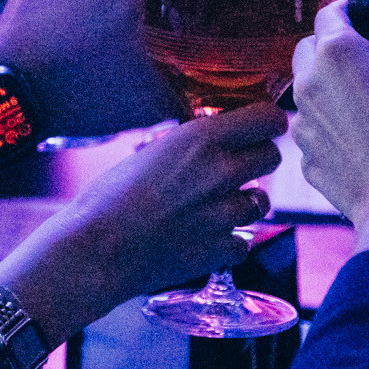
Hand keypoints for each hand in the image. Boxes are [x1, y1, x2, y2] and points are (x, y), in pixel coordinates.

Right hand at [0, 103, 286, 340]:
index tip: (260, 128)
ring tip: (214, 206)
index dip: (268, 123)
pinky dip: (229, 241)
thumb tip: (216, 139)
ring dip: (243, 202)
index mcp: (202, 138)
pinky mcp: (220, 250)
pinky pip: (244, 241)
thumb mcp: (152, 150)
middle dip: (257, 160)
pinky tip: (205, 237)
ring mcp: (224, 214)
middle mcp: (221, 171)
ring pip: (262, 201)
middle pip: (272, 156)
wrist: (96, 248)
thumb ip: (191, 144)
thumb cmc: (110, 195)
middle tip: (234, 168)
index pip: (270, 118)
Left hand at [290, 0, 368, 265]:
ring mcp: (302, 122)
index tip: (366, 21)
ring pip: (305, 91)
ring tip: (362, 102)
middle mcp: (310, 81)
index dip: (347, 13)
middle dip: (330, 48)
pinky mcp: (304, 157)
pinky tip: (358, 141)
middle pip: (309, 48)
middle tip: (364, 60)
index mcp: (340, 52)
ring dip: (326, 90)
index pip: (330, 12)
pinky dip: (328, 131)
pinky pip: (312, 133)